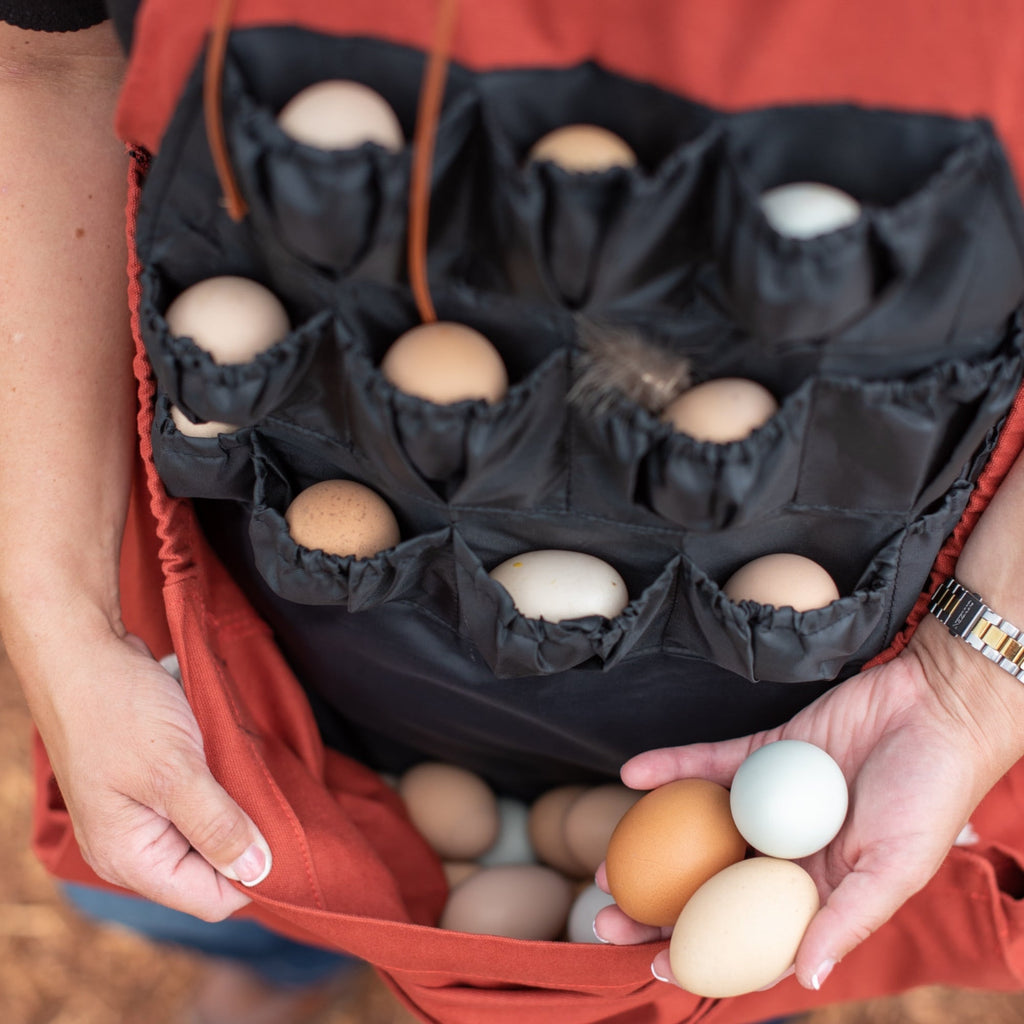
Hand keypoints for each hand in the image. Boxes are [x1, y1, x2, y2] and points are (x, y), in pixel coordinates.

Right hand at [30, 630, 270, 920]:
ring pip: (206, 836)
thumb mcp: (175, 770)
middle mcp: (130, 848)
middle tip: (275, 799)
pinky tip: (234, 765)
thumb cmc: (118, 709)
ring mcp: (138, 818)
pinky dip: (219, 790)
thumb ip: (216, 824)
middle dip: (246, 840)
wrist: (84, 653)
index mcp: (129, 858)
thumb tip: (257, 872)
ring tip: (254, 777)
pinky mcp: (148, 788)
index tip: (288, 836)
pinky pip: (196, 807)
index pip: (210, 899)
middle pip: (209, 872)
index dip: (253, 875)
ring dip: (234, 811)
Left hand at [595, 614, 1023, 990]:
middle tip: (605, 917)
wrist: (935, 709)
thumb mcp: (895, 867)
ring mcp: (766, 801)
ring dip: (649, 845)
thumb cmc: (928, 796)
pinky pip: (707, 764)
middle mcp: (784, 851)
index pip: (749, 934)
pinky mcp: (760, 753)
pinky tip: (632, 774)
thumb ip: (848, 918)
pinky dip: (670, 768)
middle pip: (708, 888)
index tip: (655, 967)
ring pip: (696, 831)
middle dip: (656, 908)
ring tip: (602, 863)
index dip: (704, 954)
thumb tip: (808, 977)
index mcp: (815, 889)